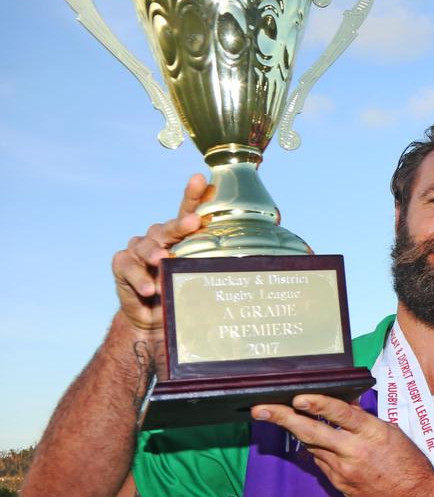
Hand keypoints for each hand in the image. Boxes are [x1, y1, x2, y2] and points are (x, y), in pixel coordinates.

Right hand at [111, 174, 208, 333]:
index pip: (188, 210)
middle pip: (169, 227)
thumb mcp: (197, 276)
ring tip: (163, 263)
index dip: (194, 194)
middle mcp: (159, 235)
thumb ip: (210, 263)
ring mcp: (138, 248)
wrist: (153, 318)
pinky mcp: (122, 263)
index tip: (201, 179)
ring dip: (155, 255)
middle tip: (193, 222)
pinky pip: (128, 265)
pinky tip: (149, 288)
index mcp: (180, 234)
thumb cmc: (182, 291)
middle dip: (181, 225)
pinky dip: (139, 277)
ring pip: (145, 245)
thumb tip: (247, 261)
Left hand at [253, 394, 433, 496]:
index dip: (318, 404)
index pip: (340, 414)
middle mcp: (354, 452)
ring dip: (297, 431)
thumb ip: (363, 419)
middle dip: (283, 419)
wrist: (413, 495)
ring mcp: (343, 470)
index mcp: (371, 433)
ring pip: (312, 446)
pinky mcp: (339, 483)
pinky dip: (316, 449)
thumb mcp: (390, 431)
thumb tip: (345, 404)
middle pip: (312, 432)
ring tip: (278, 415)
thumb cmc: (407, 461)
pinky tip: (313, 440)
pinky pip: (321, 462)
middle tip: (261, 410)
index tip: (298, 397)